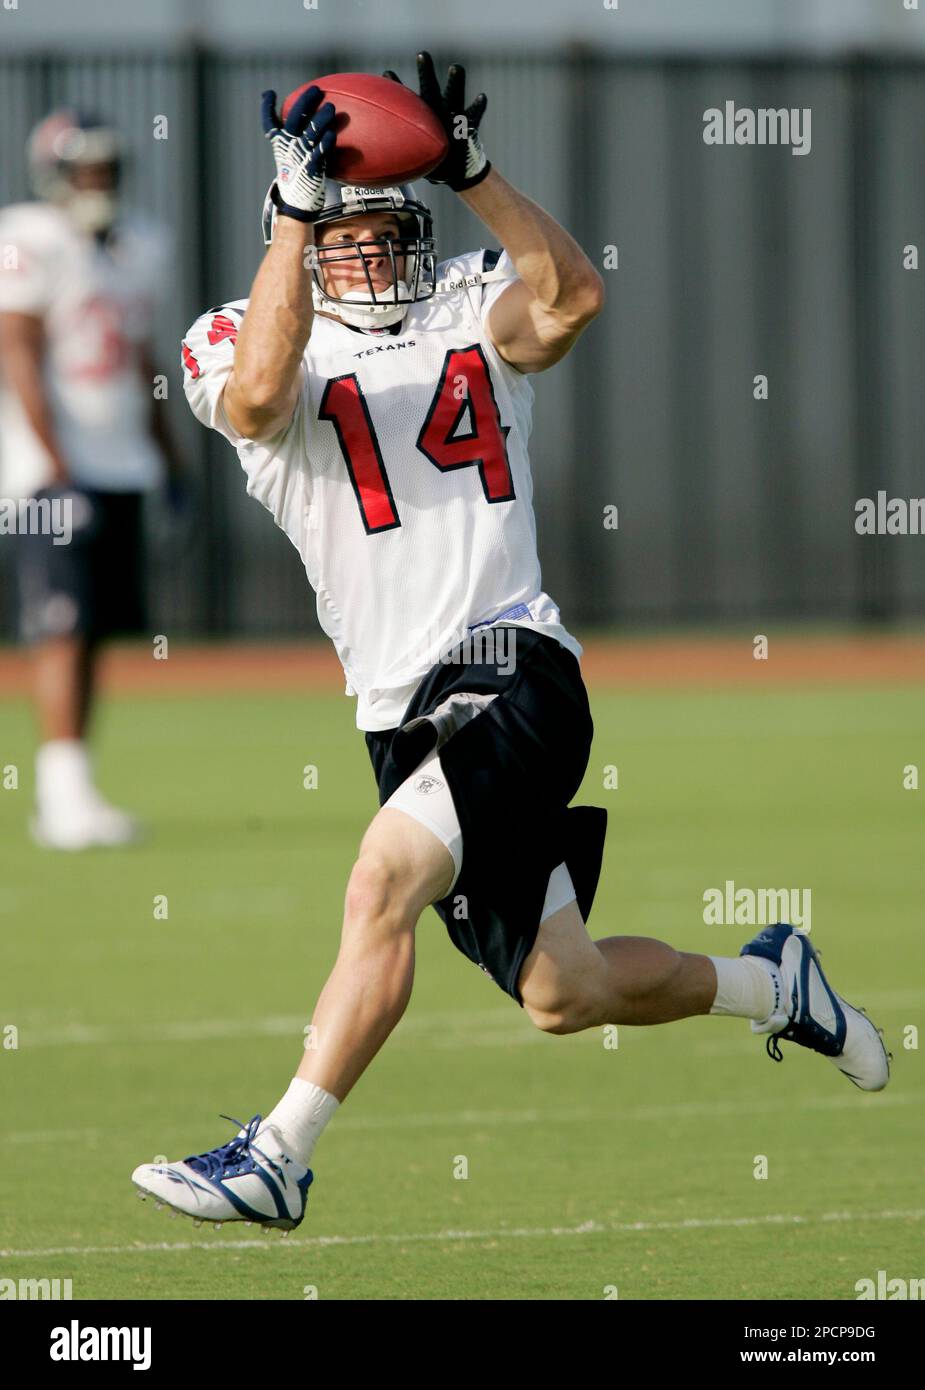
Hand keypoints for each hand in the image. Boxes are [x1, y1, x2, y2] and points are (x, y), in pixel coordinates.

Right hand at [261, 86, 336, 222]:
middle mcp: (289, 147)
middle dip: (305, 103)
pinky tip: (331, 134)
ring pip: (310, 134)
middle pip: (295, 120)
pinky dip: (325, 144)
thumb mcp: (291, 153)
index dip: (267, 108)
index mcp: (281, 142)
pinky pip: (319, 154)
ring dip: (320, 120)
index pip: (269, 123)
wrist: (297, 202)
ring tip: (330, 107)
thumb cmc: (297, 173)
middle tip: (316, 90)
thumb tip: (306, 118)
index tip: (269, 94)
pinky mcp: (312, 170)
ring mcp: (301, 158)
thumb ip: (297, 134)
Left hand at [383, 52, 490, 191]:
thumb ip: (394, 154)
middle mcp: (438, 109)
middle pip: (430, 87)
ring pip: (455, 95)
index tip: (386, 74)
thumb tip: (365, 163)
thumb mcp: (412, 157)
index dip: (396, 86)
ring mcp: (455, 116)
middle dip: (426, 71)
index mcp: (423, 114)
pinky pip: (475, 115)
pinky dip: (478, 106)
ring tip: (455, 67)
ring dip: (455, 82)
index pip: (407, 97)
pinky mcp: (470, 126)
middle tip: (422, 54)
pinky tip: (481, 97)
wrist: (456, 170)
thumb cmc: (432, 160)